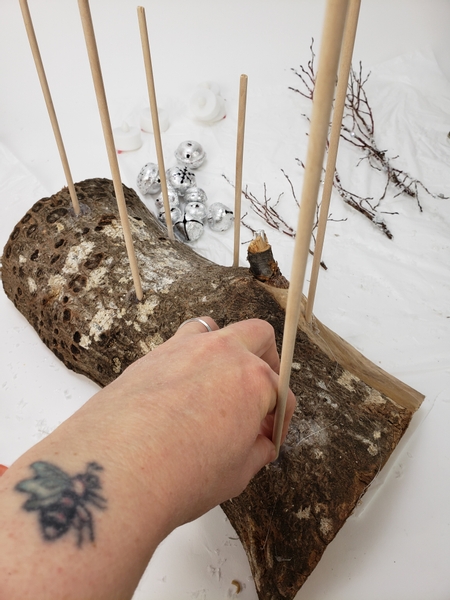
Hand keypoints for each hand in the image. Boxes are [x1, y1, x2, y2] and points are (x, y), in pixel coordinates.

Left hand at [88, 317, 295, 525]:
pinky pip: (178, 345)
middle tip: (260, 394)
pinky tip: (181, 391)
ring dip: (225, 349)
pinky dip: (189, 360)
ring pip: (215, 329)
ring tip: (219, 382)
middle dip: (268, 362)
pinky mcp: (151, 355)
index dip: (280, 420)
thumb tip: (260, 443)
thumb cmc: (180, 475)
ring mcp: (183, 348)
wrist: (115, 472)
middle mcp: (221, 353)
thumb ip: (255, 450)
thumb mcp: (236, 473)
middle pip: (259, 336)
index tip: (269, 436)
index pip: (281, 394)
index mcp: (253, 379)